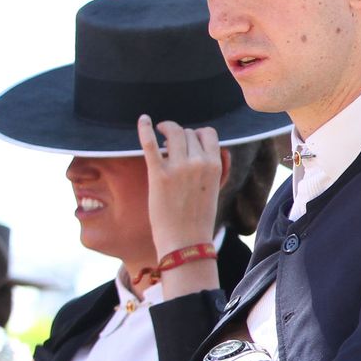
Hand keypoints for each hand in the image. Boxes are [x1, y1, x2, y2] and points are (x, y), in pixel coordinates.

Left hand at [137, 116, 222, 257]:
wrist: (186, 241)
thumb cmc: (199, 217)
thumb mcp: (216, 189)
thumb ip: (216, 168)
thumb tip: (217, 150)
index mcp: (215, 165)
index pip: (207, 133)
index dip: (197, 134)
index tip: (188, 141)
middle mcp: (198, 162)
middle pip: (188, 132)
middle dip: (180, 136)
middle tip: (170, 144)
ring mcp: (178, 167)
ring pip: (173, 132)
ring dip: (166, 130)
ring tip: (159, 135)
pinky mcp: (158, 174)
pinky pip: (150, 143)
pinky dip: (145, 128)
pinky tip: (143, 120)